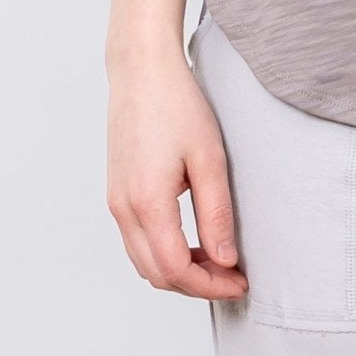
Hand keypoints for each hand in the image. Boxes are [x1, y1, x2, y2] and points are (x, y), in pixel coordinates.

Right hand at [106, 44, 248, 303]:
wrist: (141, 69)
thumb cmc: (177, 103)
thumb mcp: (209, 158)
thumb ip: (216, 213)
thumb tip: (225, 260)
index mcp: (147, 202)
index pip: (175, 270)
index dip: (210, 285)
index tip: (240, 281)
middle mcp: (123, 209)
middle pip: (155, 274)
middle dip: (196, 284)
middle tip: (233, 275)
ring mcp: (115, 201)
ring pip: (142, 261)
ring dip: (178, 270)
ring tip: (216, 259)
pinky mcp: (116, 191)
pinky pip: (136, 241)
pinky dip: (162, 252)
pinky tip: (192, 239)